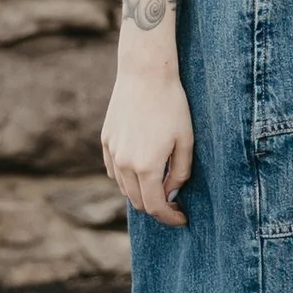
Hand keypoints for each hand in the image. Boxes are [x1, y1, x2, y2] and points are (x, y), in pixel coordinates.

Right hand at [102, 49, 193, 224]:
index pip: (155, 207)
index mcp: (147, 167)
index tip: (182, 219)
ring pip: (124, 188)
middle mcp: (125, 164)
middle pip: (138, 202)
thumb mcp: (186, 140)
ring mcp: (112, 152)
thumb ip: (180, 173)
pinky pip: (114, 170)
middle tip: (174, 203)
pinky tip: (141, 170)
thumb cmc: (172, 105)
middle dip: (157, 208)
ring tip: (159, 185)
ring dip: (141, 193)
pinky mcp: (106, 141)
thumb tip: (171, 194)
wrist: (145, 73)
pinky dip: (126, 178)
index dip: (170, 218)